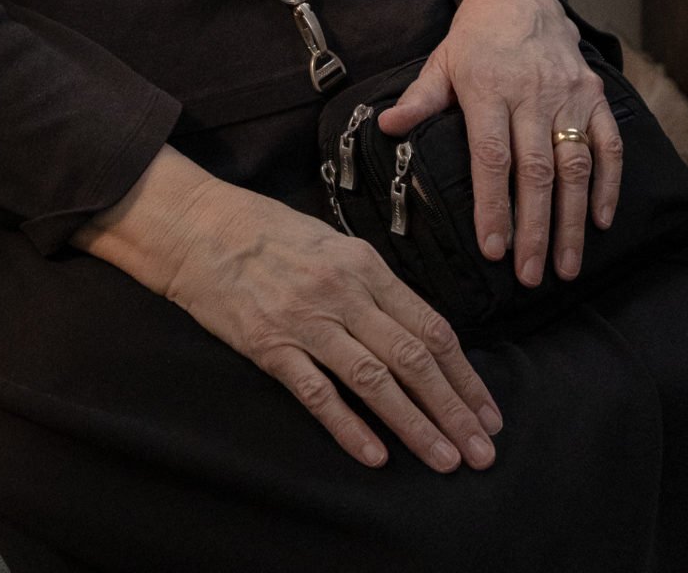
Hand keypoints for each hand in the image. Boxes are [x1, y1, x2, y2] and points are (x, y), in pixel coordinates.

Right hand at [75, 146, 501, 474]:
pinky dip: (350, 427)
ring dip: (416, 424)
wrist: (200, 228)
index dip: (464, 374)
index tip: (487, 410)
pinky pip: (318, 393)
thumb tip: (416, 330)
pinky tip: (376, 456)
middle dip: (454, 408)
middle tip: (481, 450)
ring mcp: (306, 321)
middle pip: (413, 357)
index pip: (430, 327)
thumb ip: (373, 286)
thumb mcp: (332, 243)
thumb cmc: (268, 233)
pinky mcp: (270, 346)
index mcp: (365, 265)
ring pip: (375, 380)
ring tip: (445, 459)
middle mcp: (344, 293)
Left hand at [376, 0, 620, 289]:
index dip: (492, 205)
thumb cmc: (476, 37)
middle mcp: (532, 94)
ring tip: (565, 266)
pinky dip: (608, 184)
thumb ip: (419, 100)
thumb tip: (387, 126)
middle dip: (535, 229)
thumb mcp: (441, 62)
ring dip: (572, 219)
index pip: (492, 157)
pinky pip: (608, 144)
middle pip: (536, 171)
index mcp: (489, 89)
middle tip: (531, 276)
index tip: (492, 249)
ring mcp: (568, 94)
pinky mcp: (594, 94)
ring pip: (575, 165)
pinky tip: (599, 221)